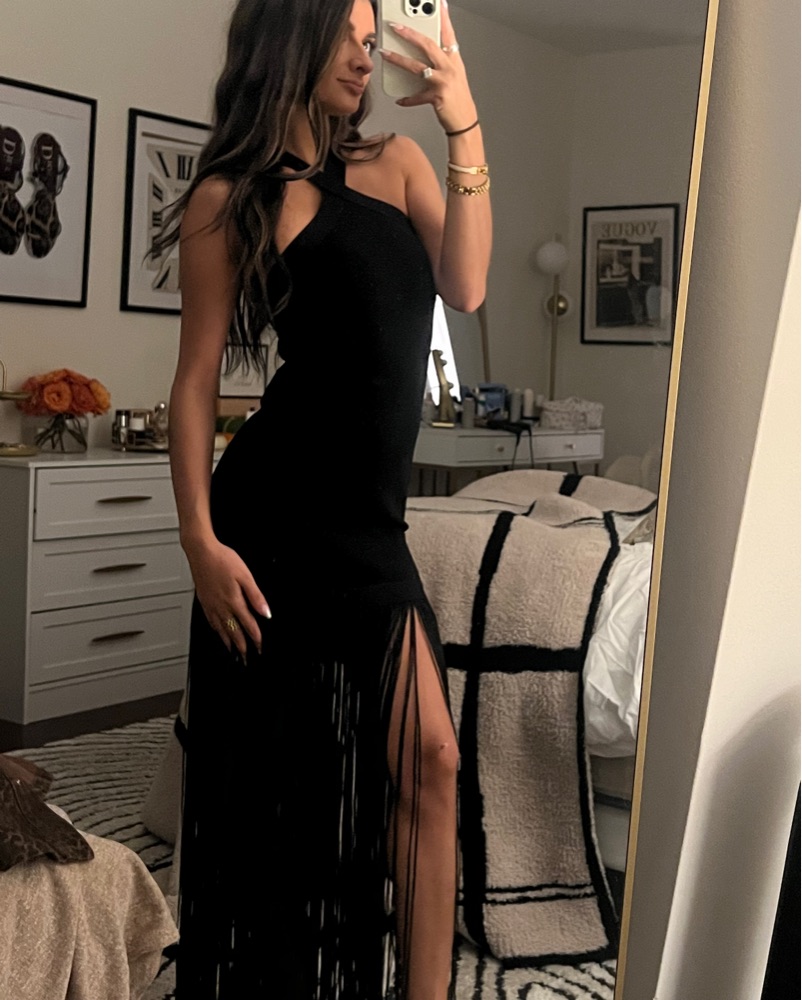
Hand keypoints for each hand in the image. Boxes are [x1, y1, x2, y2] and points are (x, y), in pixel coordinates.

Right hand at [185, 538, 270, 660]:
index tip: (260, 647)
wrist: (201, 552)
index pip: (248, 625)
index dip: (256, 638)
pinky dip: (217, 631)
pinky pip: (211, 622)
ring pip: (221, 630)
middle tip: (246, 658)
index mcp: (234, 601)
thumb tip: (266, 612)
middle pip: (234, 632)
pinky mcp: (204, 601)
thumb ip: (256, 597)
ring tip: (233, 652)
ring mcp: (211, 605)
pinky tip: (219, 632)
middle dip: (242, 647)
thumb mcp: (245, 576)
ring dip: (228, 643)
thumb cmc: (222, 560)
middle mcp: (221, 607)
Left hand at [380, 3, 476, 131]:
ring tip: (385, 54)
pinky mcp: (438, 97)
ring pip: (418, 67)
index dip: (443, 18)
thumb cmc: (458, 99)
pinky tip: (400, 99)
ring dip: (399, 60)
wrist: (465, 121)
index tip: (438, 4)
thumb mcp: (453, 75)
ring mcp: (444, 82)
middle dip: (410, 34)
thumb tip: (423, 51)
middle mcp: (449, 68)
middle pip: (428, 45)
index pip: (448, 34)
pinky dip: (408, 99)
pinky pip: (417, 96)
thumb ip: (441, 61)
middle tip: (395, 26)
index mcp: (454, 60)